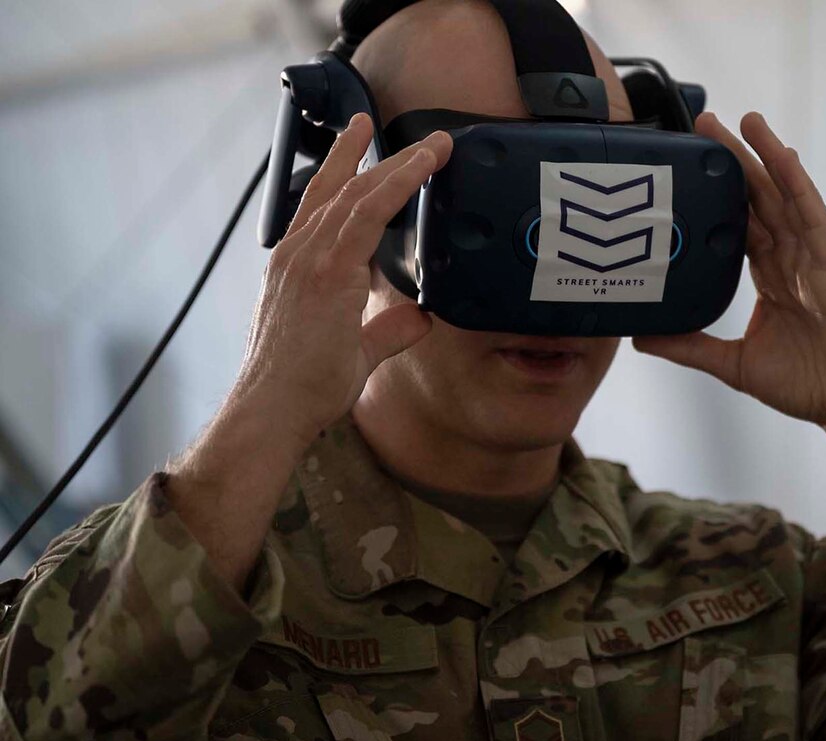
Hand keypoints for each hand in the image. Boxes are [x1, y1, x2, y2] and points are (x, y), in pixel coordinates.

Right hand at [234, 113, 453, 449]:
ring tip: (431, 145)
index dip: (340, 171)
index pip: (320, 206)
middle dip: (364, 154)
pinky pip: (367, 215)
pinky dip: (397, 185)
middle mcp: (297, 255)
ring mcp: (309, 260)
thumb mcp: (353, 351)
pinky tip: (421, 167)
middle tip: (384, 125)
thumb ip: (387, 330)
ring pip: (358, 194)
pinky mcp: (327, 272)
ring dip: (397, 164)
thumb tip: (420, 317)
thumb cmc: (302, 387)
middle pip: (337, 189)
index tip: (358, 144)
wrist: (274, 409)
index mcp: (296, 268)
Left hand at [633, 111, 825, 457]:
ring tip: (744, 119)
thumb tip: (641, 339)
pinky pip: (814, 220)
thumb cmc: (806, 385)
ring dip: (766, 157)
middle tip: (704, 123)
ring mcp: (813, 261)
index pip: (739, 224)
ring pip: (785, 198)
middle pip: (758, 200)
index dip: (717, 194)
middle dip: (734, 161)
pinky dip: (798, 187)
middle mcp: (790, 261)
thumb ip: (690, 346)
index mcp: (770, 278)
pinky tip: (781, 158)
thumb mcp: (732, 364)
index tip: (690, 165)